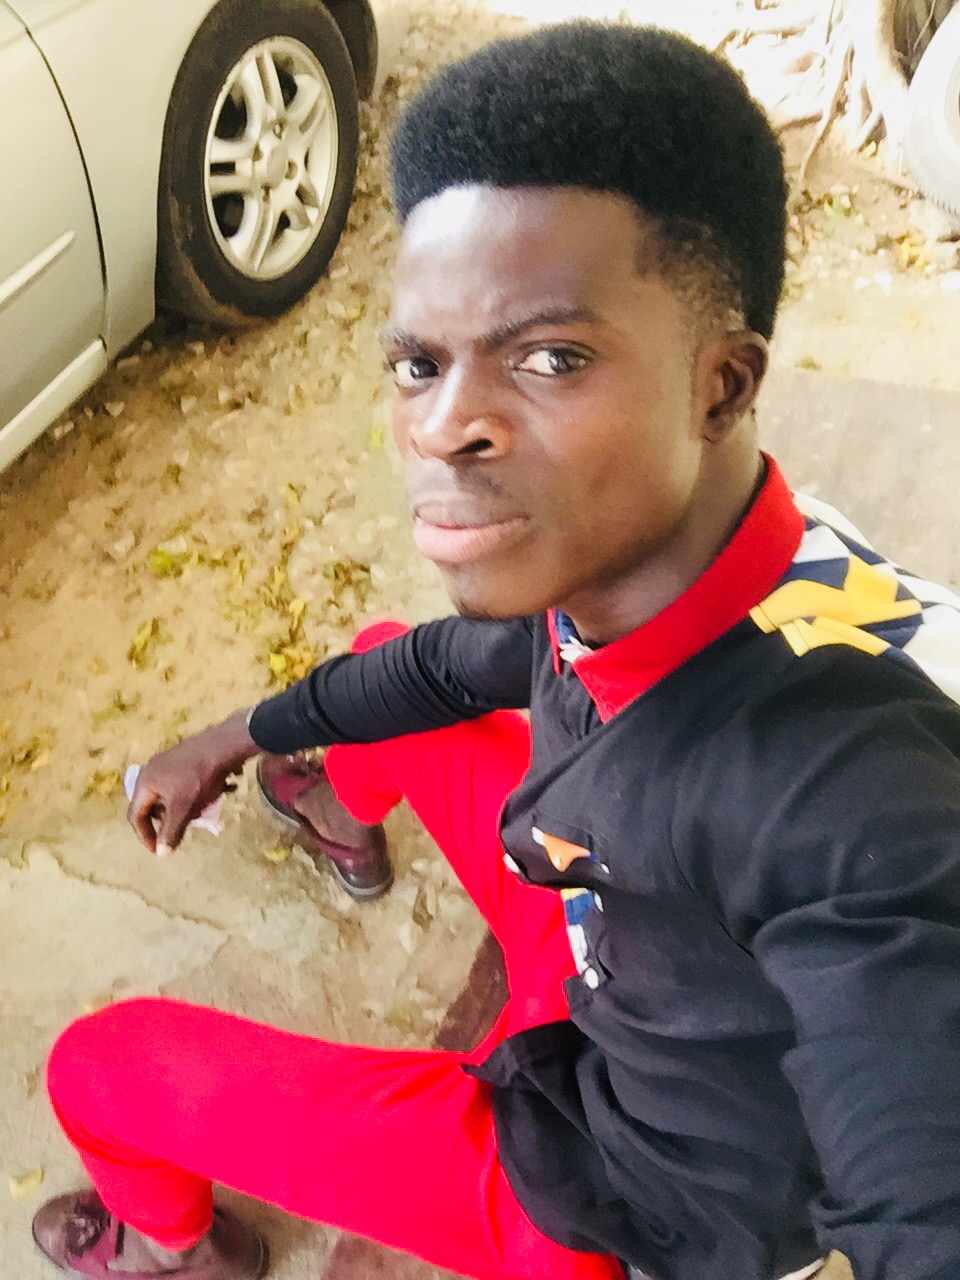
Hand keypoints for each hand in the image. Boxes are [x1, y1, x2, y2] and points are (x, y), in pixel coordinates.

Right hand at [127, 708, 259, 856]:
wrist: (224, 745)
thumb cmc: (199, 777)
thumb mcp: (184, 808)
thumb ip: (171, 831)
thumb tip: (161, 855)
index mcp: (145, 782)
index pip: (136, 815)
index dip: (145, 836)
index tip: (157, 851)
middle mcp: (152, 770)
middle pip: (151, 805)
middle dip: (166, 820)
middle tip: (181, 829)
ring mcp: (168, 763)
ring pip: (169, 795)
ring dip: (182, 808)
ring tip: (200, 812)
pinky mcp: (184, 760)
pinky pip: (181, 784)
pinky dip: (192, 796)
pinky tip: (211, 795)